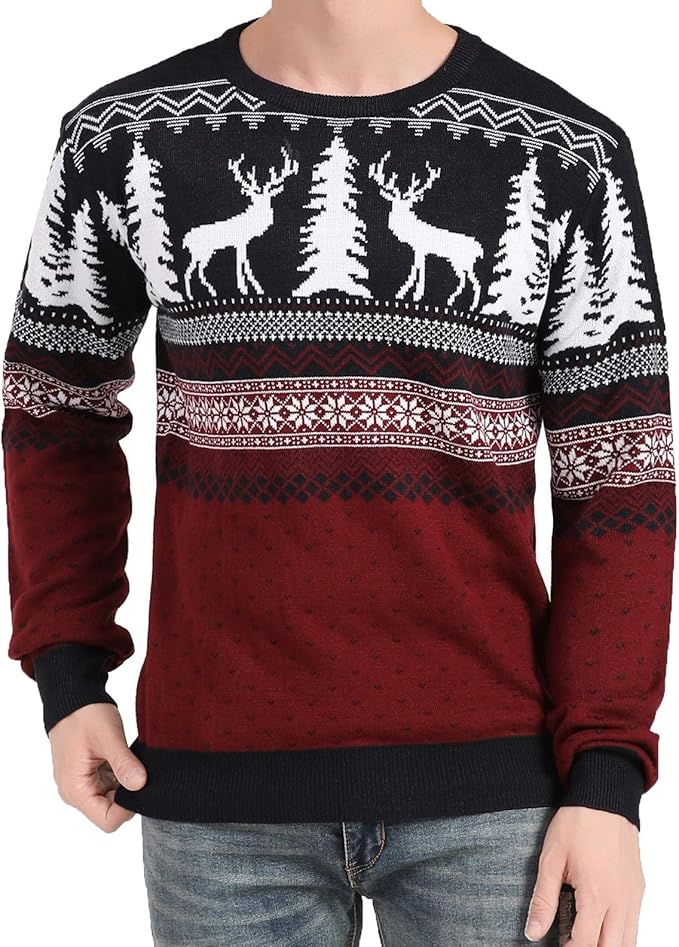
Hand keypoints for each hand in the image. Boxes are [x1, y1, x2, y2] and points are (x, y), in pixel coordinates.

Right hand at [46, 702, 146, 831]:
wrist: (71, 697)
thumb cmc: (84, 715)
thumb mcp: (108, 737)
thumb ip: (123, 763)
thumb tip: (140, 785)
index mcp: (76, 790)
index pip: (108, 821)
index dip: (128, 808)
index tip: (141, 784)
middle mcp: (76, 793)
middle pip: (111, 812)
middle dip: (129, 795)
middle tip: (139, 769)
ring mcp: (82, 784)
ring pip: (112, 799)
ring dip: (125, 784)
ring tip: (129, 760)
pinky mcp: (88, 775)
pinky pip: (109, 785)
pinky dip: (121, 775)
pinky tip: (124, 757)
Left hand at [524, 805, 644, 944]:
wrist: (605, 798)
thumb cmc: (577, 824)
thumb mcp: (551, 859)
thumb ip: (543, 899)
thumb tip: (532, 932)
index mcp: (597, 895)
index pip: (586, 944)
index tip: (557, 946)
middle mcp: (621, 901)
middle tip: (570, 942)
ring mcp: (633, 896)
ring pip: (628, 941)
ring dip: (607, 945)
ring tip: (585, 934)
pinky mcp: (638, 889)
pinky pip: (634, 924)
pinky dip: (619, 933)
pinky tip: (601, 923)